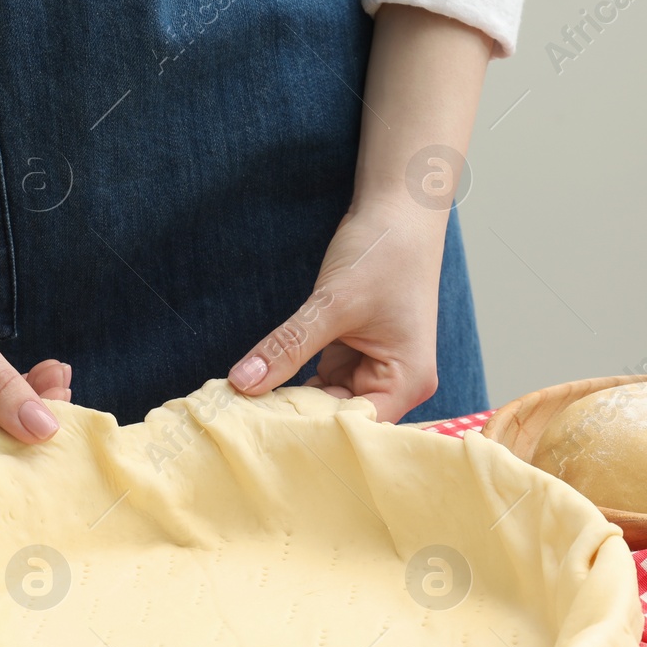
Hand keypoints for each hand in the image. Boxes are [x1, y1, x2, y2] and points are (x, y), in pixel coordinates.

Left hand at [225, 4, 491, 421]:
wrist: (398, 211)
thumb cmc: (384, 252)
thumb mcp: (332, 303)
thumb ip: (288, 346)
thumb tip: (242, 383)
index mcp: (406, 381)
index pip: (353, 426)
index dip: (309, 433)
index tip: (259, 436)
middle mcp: (395, 385)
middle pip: (337, 420)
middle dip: (294, 420)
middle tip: (240, 424)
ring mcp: (372, 371)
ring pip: (322, 403)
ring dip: (288, 402)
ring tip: (242, 412)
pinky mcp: (353, 357)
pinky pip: (317, 382)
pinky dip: (291, 382)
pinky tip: (258, 388)